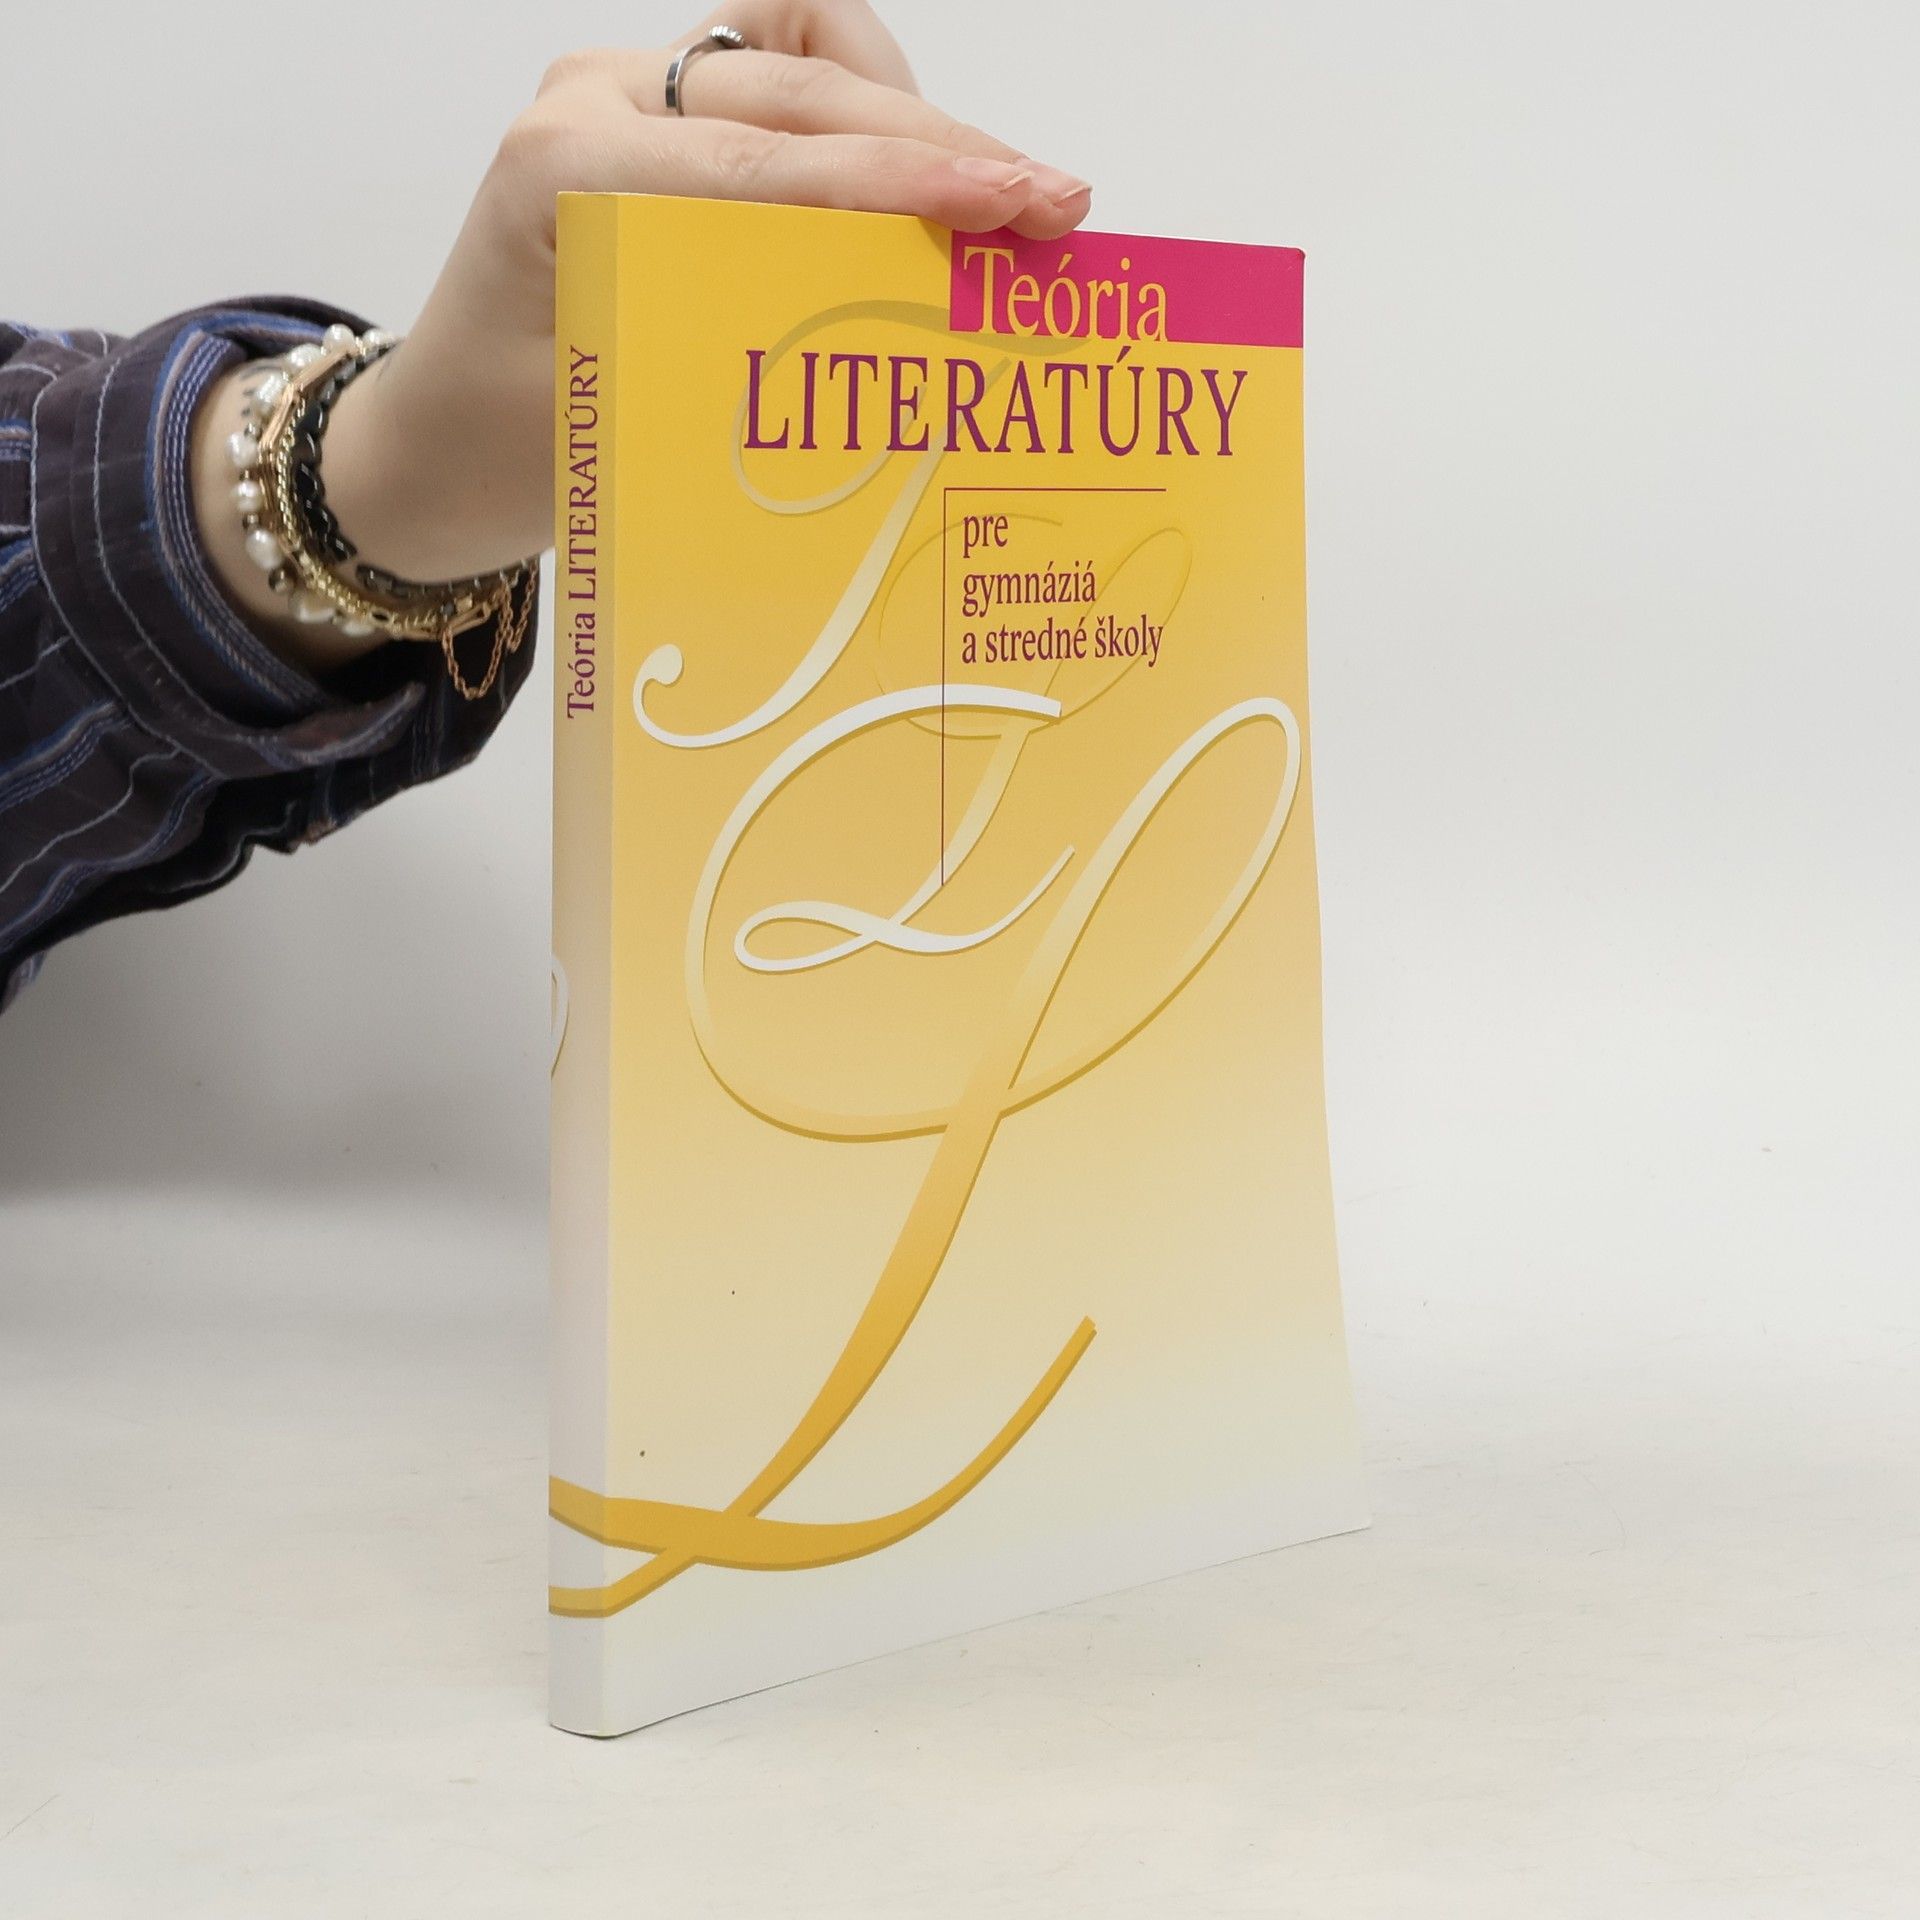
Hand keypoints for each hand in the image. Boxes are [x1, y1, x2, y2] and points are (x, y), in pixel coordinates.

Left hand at [194, 1, 1092, 671]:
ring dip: (917, 121)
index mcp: (568, 169)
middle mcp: (598, 103)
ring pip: (806, 59)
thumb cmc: (506, 456)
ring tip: (1010, 201)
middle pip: (808, 91)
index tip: (1020, 210)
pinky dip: (862, 105)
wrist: (428, 448)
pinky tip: (919, 169)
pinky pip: (781, 66)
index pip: (774, 161)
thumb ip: (747, 370)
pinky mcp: (654, 115)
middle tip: (1057, 210)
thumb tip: (911, 356)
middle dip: (946, 148)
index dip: (910, 184)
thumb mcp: (622, 434)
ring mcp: (623, 94)